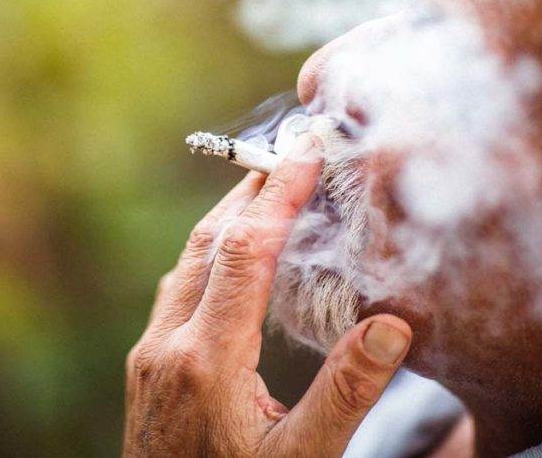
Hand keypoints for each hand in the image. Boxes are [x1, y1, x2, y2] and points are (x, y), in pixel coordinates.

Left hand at [124, 134, 412, 456]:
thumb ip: (346, 392)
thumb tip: (394, 321)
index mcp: (205, 360)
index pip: (244, 252)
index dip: (278, 195)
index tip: (308, 149)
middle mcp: (166, 345)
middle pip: (208, 243)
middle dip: (251, 189)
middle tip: (294, 149)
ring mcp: (150, 354)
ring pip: (189, 261)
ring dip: (230, 218)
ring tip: (272, 187)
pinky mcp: (148, 365)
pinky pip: (180, 286)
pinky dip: (213, 253)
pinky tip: (237, 255)